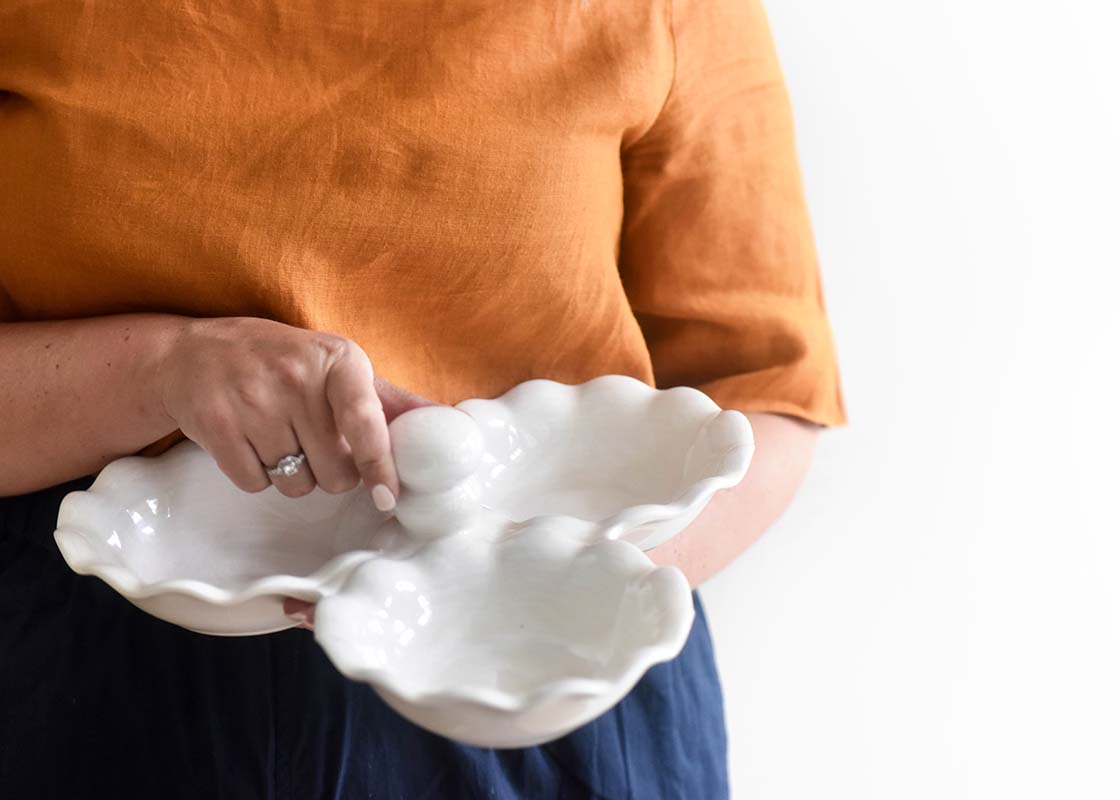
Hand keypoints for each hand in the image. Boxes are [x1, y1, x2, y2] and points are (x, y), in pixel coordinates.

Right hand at [158, 316, 429, 503]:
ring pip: (296, 484)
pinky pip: (256, 484)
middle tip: (312, 440)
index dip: (381, 465)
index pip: (367, 422)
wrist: (194, 353)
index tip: (389, 498)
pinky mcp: (217, 426)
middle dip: (329, 471)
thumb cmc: (284, 363)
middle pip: (335, 472)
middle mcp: (296, 377)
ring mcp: (253, 401)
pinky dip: (258, 475)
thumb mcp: (339, 366)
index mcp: (338, 360)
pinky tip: (250, 441)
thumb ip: (391, 402)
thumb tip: (446, 424)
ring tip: (279, 436)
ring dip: (294, 475)